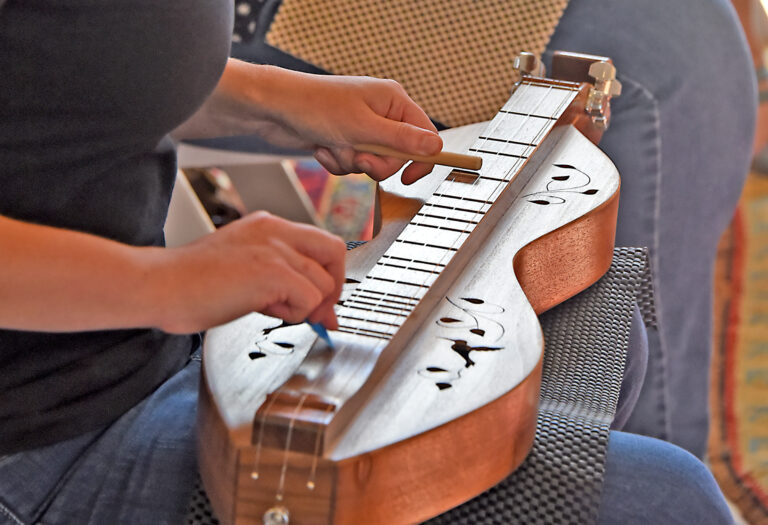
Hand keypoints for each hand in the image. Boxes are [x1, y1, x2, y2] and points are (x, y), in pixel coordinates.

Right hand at [150, 212, 344, 333]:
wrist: (158, 285)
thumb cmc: (191, 285)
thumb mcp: (246, 274)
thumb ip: (285, 284)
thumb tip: (324, 313)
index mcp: (268, 226)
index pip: (322, 243)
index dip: (328, 274)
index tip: (319, 301)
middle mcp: (275, 231)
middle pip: (335, 253)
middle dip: (332, 287)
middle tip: (314, 311)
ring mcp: (275, 249)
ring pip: (323, 284)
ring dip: (305, 306)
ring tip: (269, 307)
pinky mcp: (272, 271)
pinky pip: (309, 299)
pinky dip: (295, 314)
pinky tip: (263, 309)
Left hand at [262, 69, 443, 183]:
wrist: (273, 109)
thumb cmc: (314, 107)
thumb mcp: (363, 128)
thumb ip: (401, 140)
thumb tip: (436, 147)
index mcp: (393, 100)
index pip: (425, 134)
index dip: (421, 159)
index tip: (409, 178)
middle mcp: (382, 113)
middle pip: (398, 156)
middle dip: (375, 163)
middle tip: (358, 157)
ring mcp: (362, 128)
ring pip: (373, 163)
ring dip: (351, 162)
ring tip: (332, 146)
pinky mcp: (345, 140)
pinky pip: (352, 165)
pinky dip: (337, 162)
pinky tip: (322, 148)